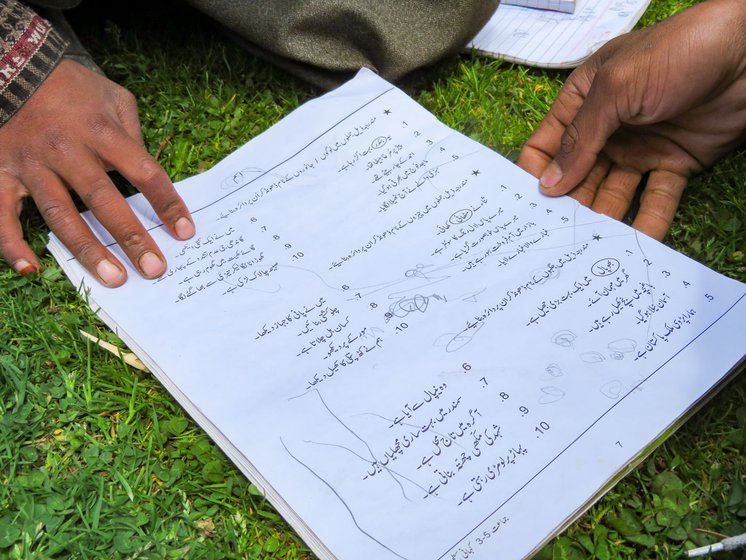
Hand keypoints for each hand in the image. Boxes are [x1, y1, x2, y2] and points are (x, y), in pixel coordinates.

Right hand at [0, 58, 193, 285]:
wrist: (10, 65)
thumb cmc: (71, 86)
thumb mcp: (114, 97)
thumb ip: (133, 134)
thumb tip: (146, 174)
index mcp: (100, 131)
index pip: (144, 172)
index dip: (167, 203)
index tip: (185, 232)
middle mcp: (67, 150)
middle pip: (104, 200)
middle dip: (131, 238)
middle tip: (155, 269)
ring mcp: (31, 165)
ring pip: (60, 215)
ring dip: (87, 250)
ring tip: (113, 278)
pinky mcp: (0, 173)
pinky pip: (2, 214)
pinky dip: (12, 243)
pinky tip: (31, 269)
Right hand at [517, 0, 745, 239]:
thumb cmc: (676, 52)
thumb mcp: (615, 88)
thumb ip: (581, 138)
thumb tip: (547, 185)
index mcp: (583, 104)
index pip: (546, 147)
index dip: (535, 176)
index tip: (529, 209)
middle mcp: (606, 131)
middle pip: (576, 179)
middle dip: (567, 207)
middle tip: (557, 239)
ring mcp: (638, 150)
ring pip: (612, 194)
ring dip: (603, 220)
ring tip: (592, 248)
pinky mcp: (673, 165)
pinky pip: (656, 199)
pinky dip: (648, 222)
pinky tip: (636, 244)